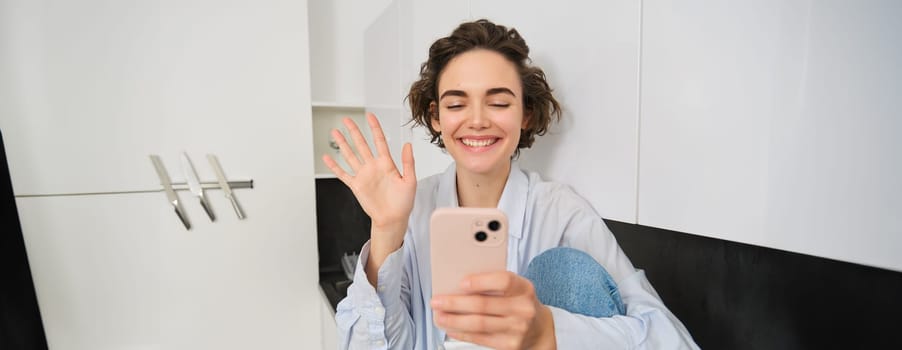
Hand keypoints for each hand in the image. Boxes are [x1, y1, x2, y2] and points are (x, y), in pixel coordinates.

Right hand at [322, 113, 416, 282]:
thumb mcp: (410, 181)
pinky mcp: (356, 186)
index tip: (370, 116)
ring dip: (343, 144)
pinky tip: (327, 158)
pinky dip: (334, 166)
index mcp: (387, 164)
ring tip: (335, 132)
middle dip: (354, 131)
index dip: (375, 128)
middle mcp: (373, 167)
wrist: (393, 219)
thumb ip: (408, 162)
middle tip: (346, 119)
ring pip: (350, 156)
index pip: (380, 141)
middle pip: (362, 144)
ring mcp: (363, 175)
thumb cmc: (403, 202)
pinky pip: (343, 174)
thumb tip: (408, 144)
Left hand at [431, 272, 556, 349]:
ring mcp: (517, 329)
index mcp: (524, 288)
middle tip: (437, 301)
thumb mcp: (515, 288)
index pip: (503, 281)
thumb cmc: (519, 302)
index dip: (481, 282)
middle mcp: (522, 309)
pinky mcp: (509, 345)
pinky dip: (462, 333)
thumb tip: (459, 284)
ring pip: (479, 324)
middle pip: (484, 305)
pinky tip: (451, 328)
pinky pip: (480, 338)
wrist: (539, 329)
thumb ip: (493, 283)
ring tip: (439, 316)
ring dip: (454, 320)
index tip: (461, 283)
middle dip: (455, 303)